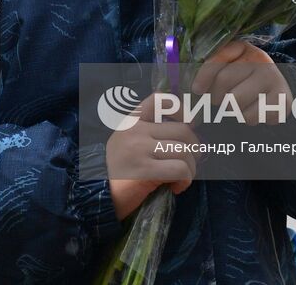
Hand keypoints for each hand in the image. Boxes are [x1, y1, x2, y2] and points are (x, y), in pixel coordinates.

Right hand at [106, 92, 202, 220]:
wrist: (101, 194)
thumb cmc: (123, 169)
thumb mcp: (131, 142)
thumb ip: (152, 132)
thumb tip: (190, 127)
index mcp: (132, 120)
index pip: (160, 100)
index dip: (181, 109)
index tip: (189, 124)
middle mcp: (135, 130)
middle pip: (183, 131)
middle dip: (194, 149)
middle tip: (189, 162)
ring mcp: (138, 149)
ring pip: (184, 151)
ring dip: (191, 169)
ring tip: (182, 178)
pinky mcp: (144, 170)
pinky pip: (180, 170)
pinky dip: (185, 180)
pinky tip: (176, 187)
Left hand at [191, 38, 293, 124]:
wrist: (276, 86)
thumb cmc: (243, 77)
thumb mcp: (229, 66)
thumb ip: (211, 71)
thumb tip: (192, 91)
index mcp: (242, 47)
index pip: (218, 58)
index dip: (203, 75)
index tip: (197, 89)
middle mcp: (260, 59)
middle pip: (224, 81)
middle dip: (216, 95)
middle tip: (220, 99)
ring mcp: (273, 78)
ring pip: (236, 103)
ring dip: (232, 110)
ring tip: (238, 104)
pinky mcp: (284, 99)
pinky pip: (252, 117)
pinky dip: (248, 119)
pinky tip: (254, 109)